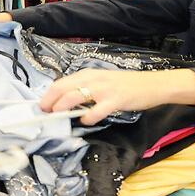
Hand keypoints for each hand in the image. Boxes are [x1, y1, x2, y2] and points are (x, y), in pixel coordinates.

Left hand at [40, 69, 194, 124]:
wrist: (152, 85)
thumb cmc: (128, 85)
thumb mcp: (104, 82)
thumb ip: (87, 89)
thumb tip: (68, 102)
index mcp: (89, 74)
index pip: (61, 82)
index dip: (48, 95)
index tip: (42, 106)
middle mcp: (94, 79)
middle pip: (63, 88)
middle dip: (50, 102)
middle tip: (45, 113)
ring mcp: (104, 89)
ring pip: (75, 96)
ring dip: (62, 108)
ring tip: (58, 116)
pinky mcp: (116, 100)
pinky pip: (96, 110)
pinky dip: (88, 117)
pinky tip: (86, 121)